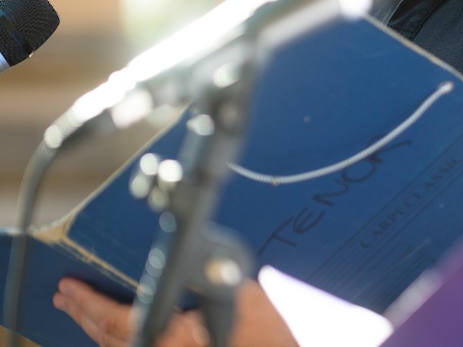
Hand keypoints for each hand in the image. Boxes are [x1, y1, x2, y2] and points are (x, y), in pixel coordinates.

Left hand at [53, 279, 297, 346]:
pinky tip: (111, 332)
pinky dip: (116, 341)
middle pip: (108, 338)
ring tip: (79, 311)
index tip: (69, 286)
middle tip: (65, 297)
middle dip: (83, 314)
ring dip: (95, 329)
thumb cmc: (266, 336)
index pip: (115, 319)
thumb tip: (196, 255)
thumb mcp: (245, 294)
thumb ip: (212, 276)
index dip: (89, 301)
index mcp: (172, 337)